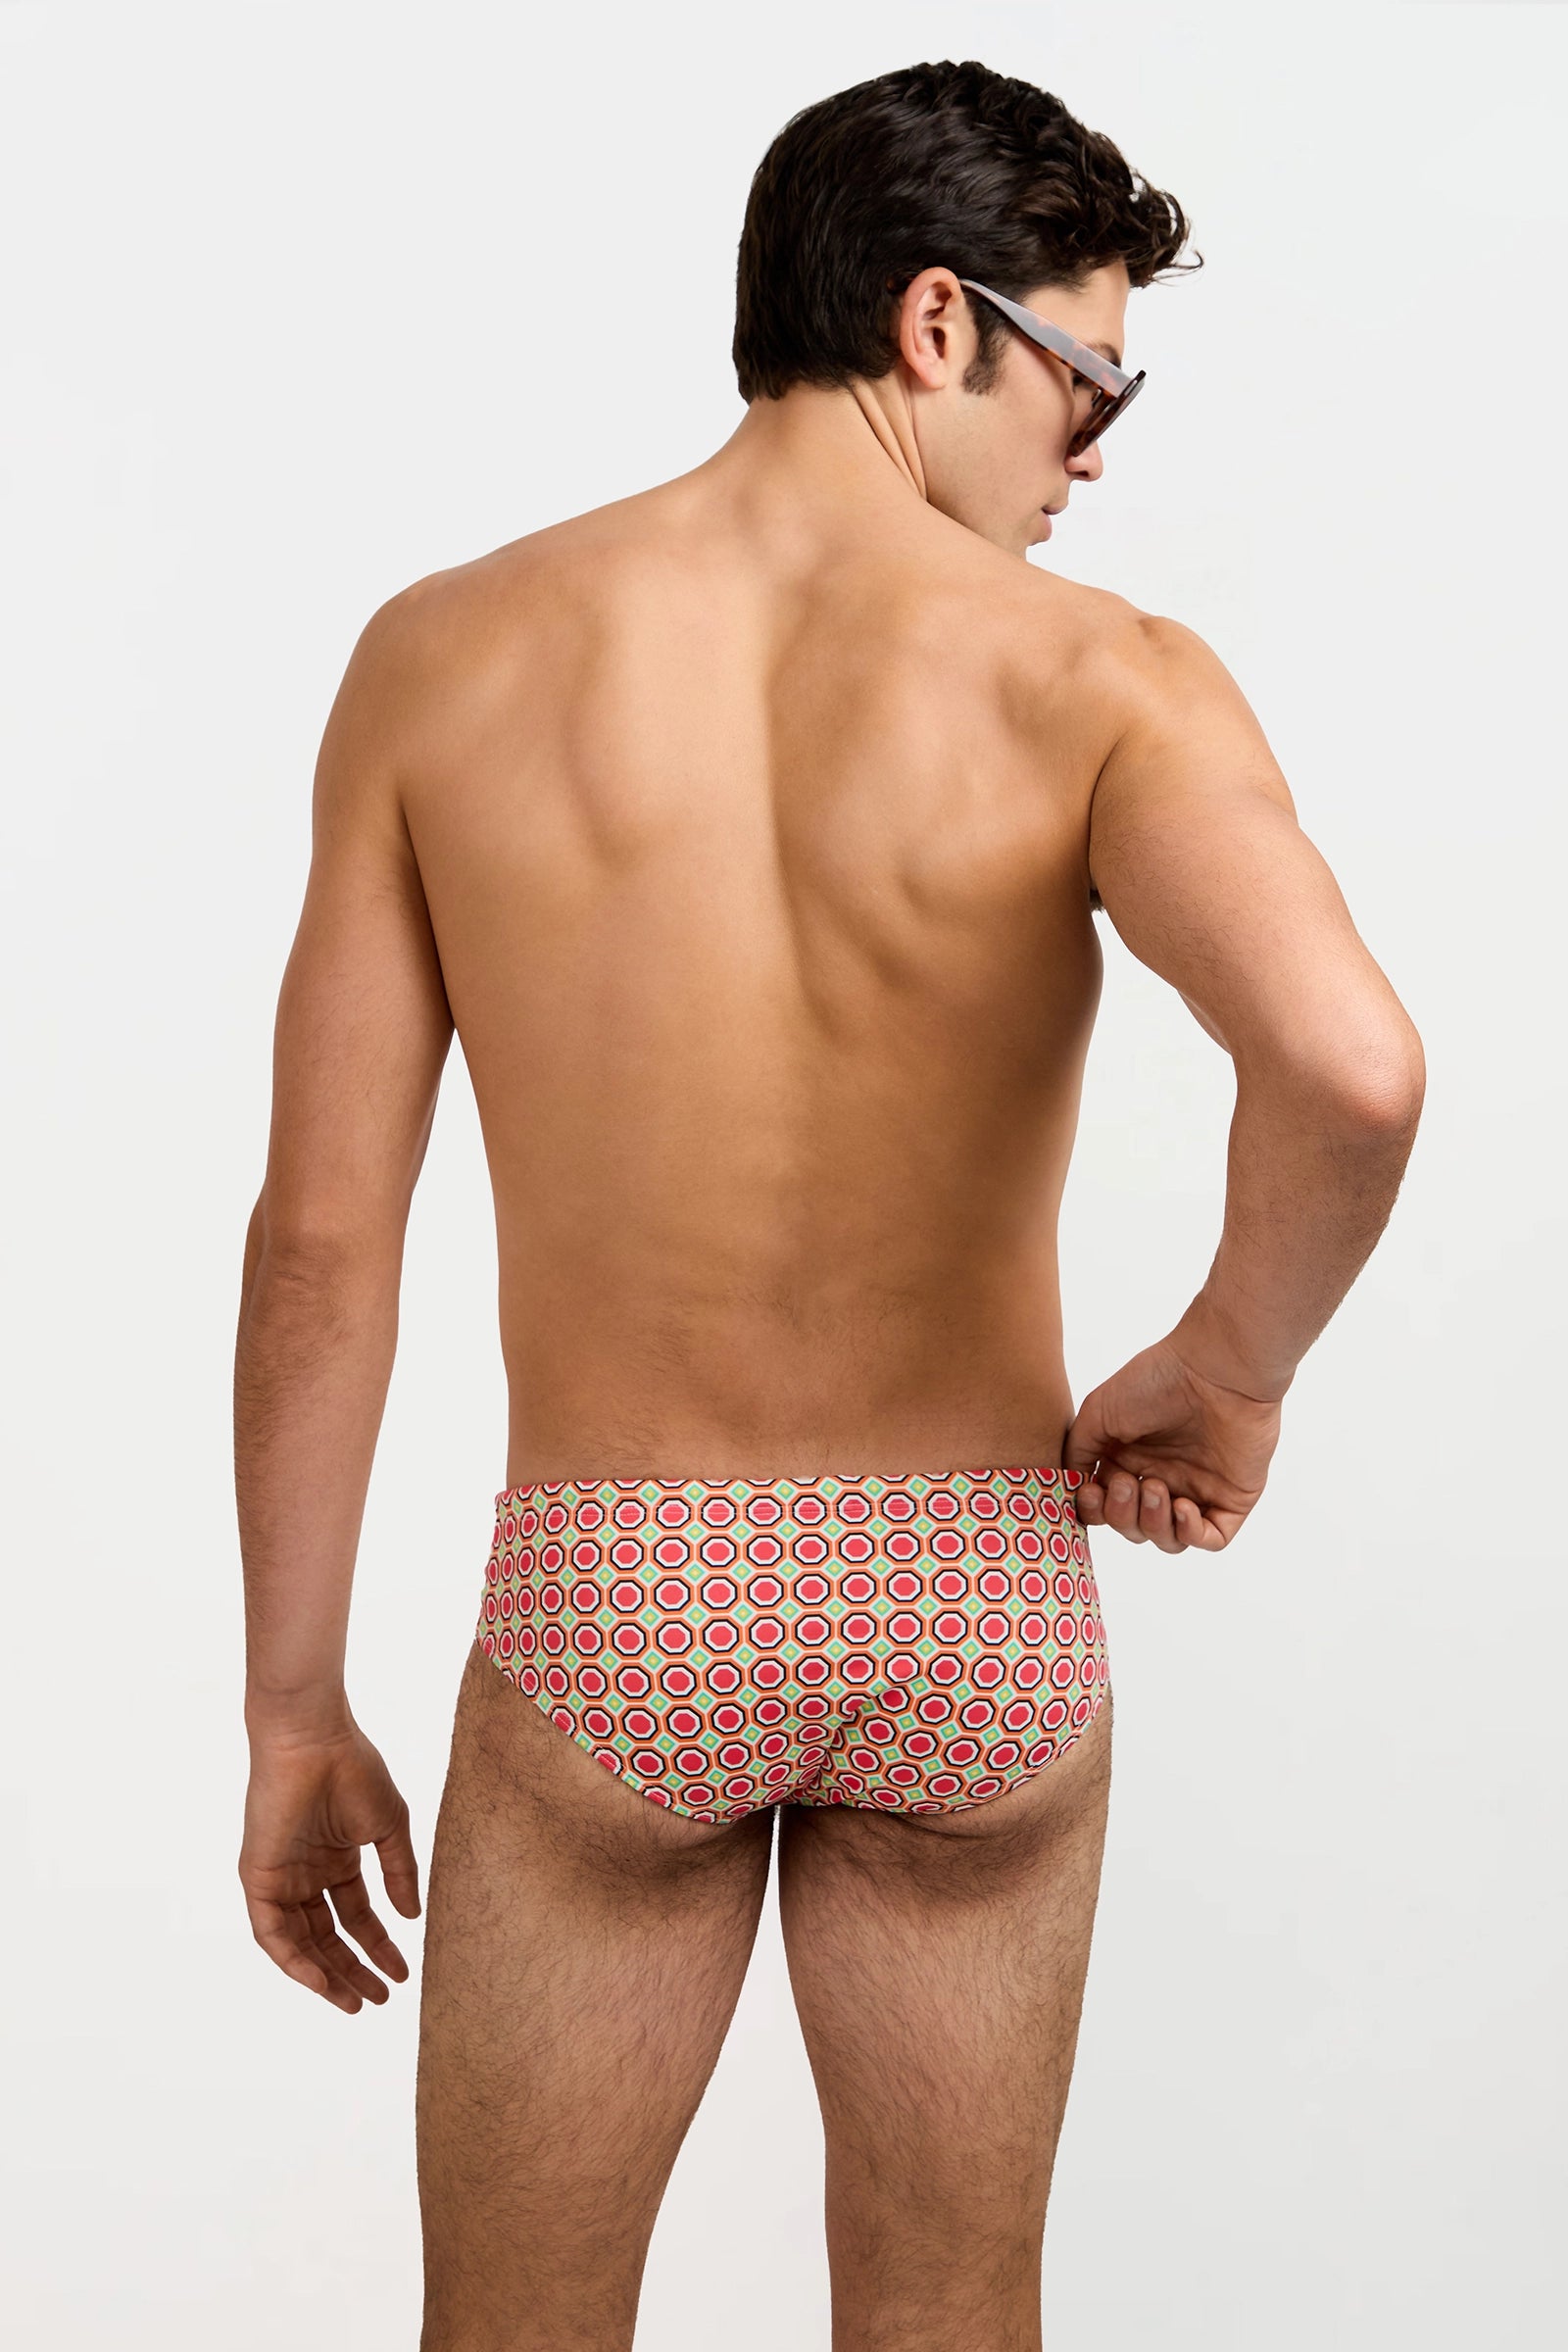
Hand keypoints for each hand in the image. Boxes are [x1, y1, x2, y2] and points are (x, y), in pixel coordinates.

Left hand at [239, 1720, 421, 2011]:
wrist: (314, 1740)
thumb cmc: (353, 1770)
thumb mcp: (389, 1827)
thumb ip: (399, 1873)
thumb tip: (412, 1917)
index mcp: (336, 1858)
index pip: (356, 1915)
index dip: (379, 1946)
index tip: (402, 1973)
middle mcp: (307, 1873)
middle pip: (327, 1937)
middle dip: (353, 1970)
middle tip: (379, 2000)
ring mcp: (282, 1877)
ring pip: (300, 1942)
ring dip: (325, 1975)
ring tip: (354, 2002)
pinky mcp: (259, 1877)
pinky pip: (272, 1933)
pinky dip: (294, 1961)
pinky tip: (321, 1981)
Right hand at [1062, 1332, 1282, 1551]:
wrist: (1216, 1369)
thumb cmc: (1157, 1380)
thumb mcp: (1099, 1410)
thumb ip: (1078, 1451)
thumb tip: (1069, 1485)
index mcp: (1130, 1459)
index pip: (1105, 1506)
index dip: (1094, 1508)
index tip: (1091, 1489)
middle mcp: (1162, 1476)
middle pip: (1133, 1527)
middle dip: (1123, 1514)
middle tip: (1130, 1482)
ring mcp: (1198, 1489)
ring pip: (1168, 1540)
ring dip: (1154, 1525)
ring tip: (1157, 1489)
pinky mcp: (1231, 1498)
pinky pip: (1210, 1538)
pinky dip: (1190, 1533)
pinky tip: (1183, 1506)